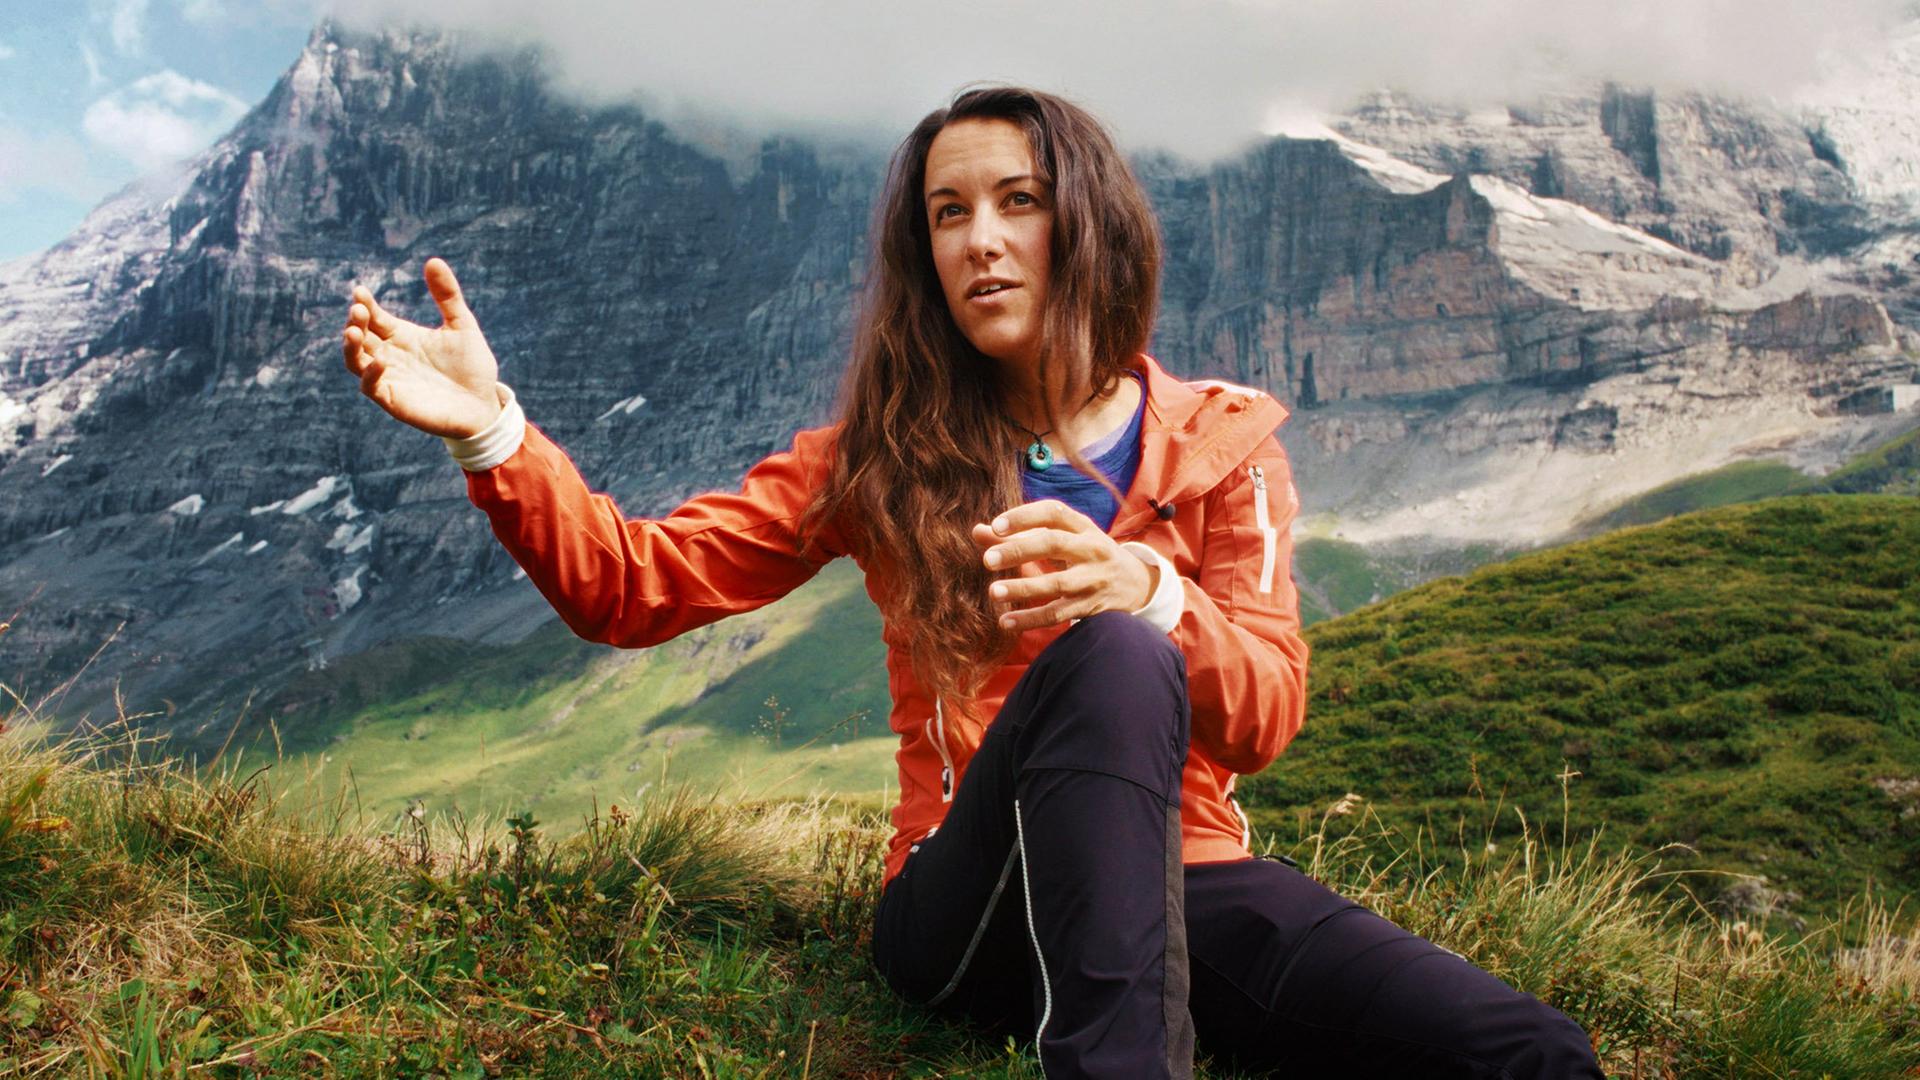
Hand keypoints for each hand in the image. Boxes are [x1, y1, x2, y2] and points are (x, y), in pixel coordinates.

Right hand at [341, 257, 502, 437]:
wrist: (484, 404)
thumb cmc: (472, 367)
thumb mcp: (462, 325)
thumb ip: (448, 296)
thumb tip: (433, 260)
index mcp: (403, 335)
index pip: (375, 317)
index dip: (365, 304)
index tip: (360, 291)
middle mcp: (391, 355)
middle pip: (361, 335)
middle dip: (356, 321)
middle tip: (359, 309)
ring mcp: (390, 378)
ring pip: (356, 360)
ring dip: (351, 345)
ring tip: (353, 330)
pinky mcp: (394, 400)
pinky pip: (371, 387)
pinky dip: (371, 374)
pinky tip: (380, 360)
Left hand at [970, 500, 1157, 631]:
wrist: (1135, 584)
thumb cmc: (1086, 554)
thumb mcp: (1063, 538)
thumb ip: (1020, 535)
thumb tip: (977, 531)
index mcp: (1083, 526)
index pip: (1053, 512)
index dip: (1024, 517)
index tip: (996, 526)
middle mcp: (1092, 549)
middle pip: (1054, 544)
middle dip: (1020, 550)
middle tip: (987, 560)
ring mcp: (1093, 579)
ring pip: (1057, 584)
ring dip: (1024, 588)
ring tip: (993, 592)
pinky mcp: (1091, 606)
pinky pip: (1058, 614)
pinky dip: (1031, 619)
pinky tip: (1006, 621)